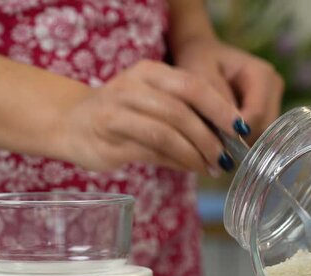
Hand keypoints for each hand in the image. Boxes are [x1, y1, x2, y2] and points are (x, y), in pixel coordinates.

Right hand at [57, 60, 243, 176]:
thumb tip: (224, 139)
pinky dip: (175, 162)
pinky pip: (150, 152)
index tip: (240, 128)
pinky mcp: (108, 140)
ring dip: (194, 153)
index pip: (191, 85)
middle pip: (180, 110)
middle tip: (226, 156)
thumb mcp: (152, 101)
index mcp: (148, 72)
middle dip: (209, 136)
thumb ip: (183, 114)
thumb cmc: (121, 113)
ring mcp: (116, 113)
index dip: (219, 107)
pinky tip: (189, 168)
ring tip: (210, 166)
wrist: (70, 123)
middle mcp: (131, 87)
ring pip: (165, 133)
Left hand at [175, 39, 284, 143]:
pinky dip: (240, 138)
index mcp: (262, 74)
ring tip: (214, 141)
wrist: (201, 53)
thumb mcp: (201, 76)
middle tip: (211, 147)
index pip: (257, 114)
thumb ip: (217, 100)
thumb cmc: (198, 61)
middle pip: (264, 127)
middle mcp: (274, 86)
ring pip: (263, 133)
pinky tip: (221, 137)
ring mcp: (273, 98)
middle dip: (239, 140)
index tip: (214, 144)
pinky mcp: (267, 109)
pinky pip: (258, 132)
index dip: (237, 133)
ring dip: (240, 141)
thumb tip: (234, 129)